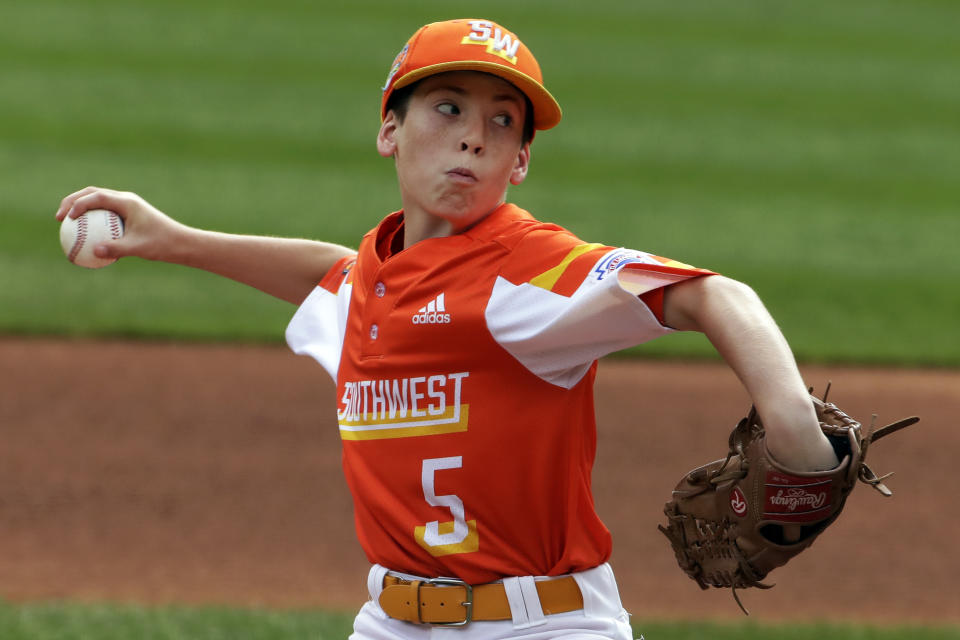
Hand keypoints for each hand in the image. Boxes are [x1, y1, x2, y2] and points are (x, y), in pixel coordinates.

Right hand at [55, 186, 187, 262]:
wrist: (180, 243)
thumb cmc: (162, 244)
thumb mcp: (138, 248)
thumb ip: (116, 248)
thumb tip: (94, 251)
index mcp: (127, 202)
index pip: (97, 196)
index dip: (78, 204)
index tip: (67, 218)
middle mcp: (126, 200)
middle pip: (92, 194)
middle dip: (73, 201)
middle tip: (59, 217)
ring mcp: (127, 207)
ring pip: (98, 203)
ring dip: (81, 209)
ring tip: (66, 224)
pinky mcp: (128, 216)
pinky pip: (105, 216)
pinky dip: (92, 222)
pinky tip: (83, 238)